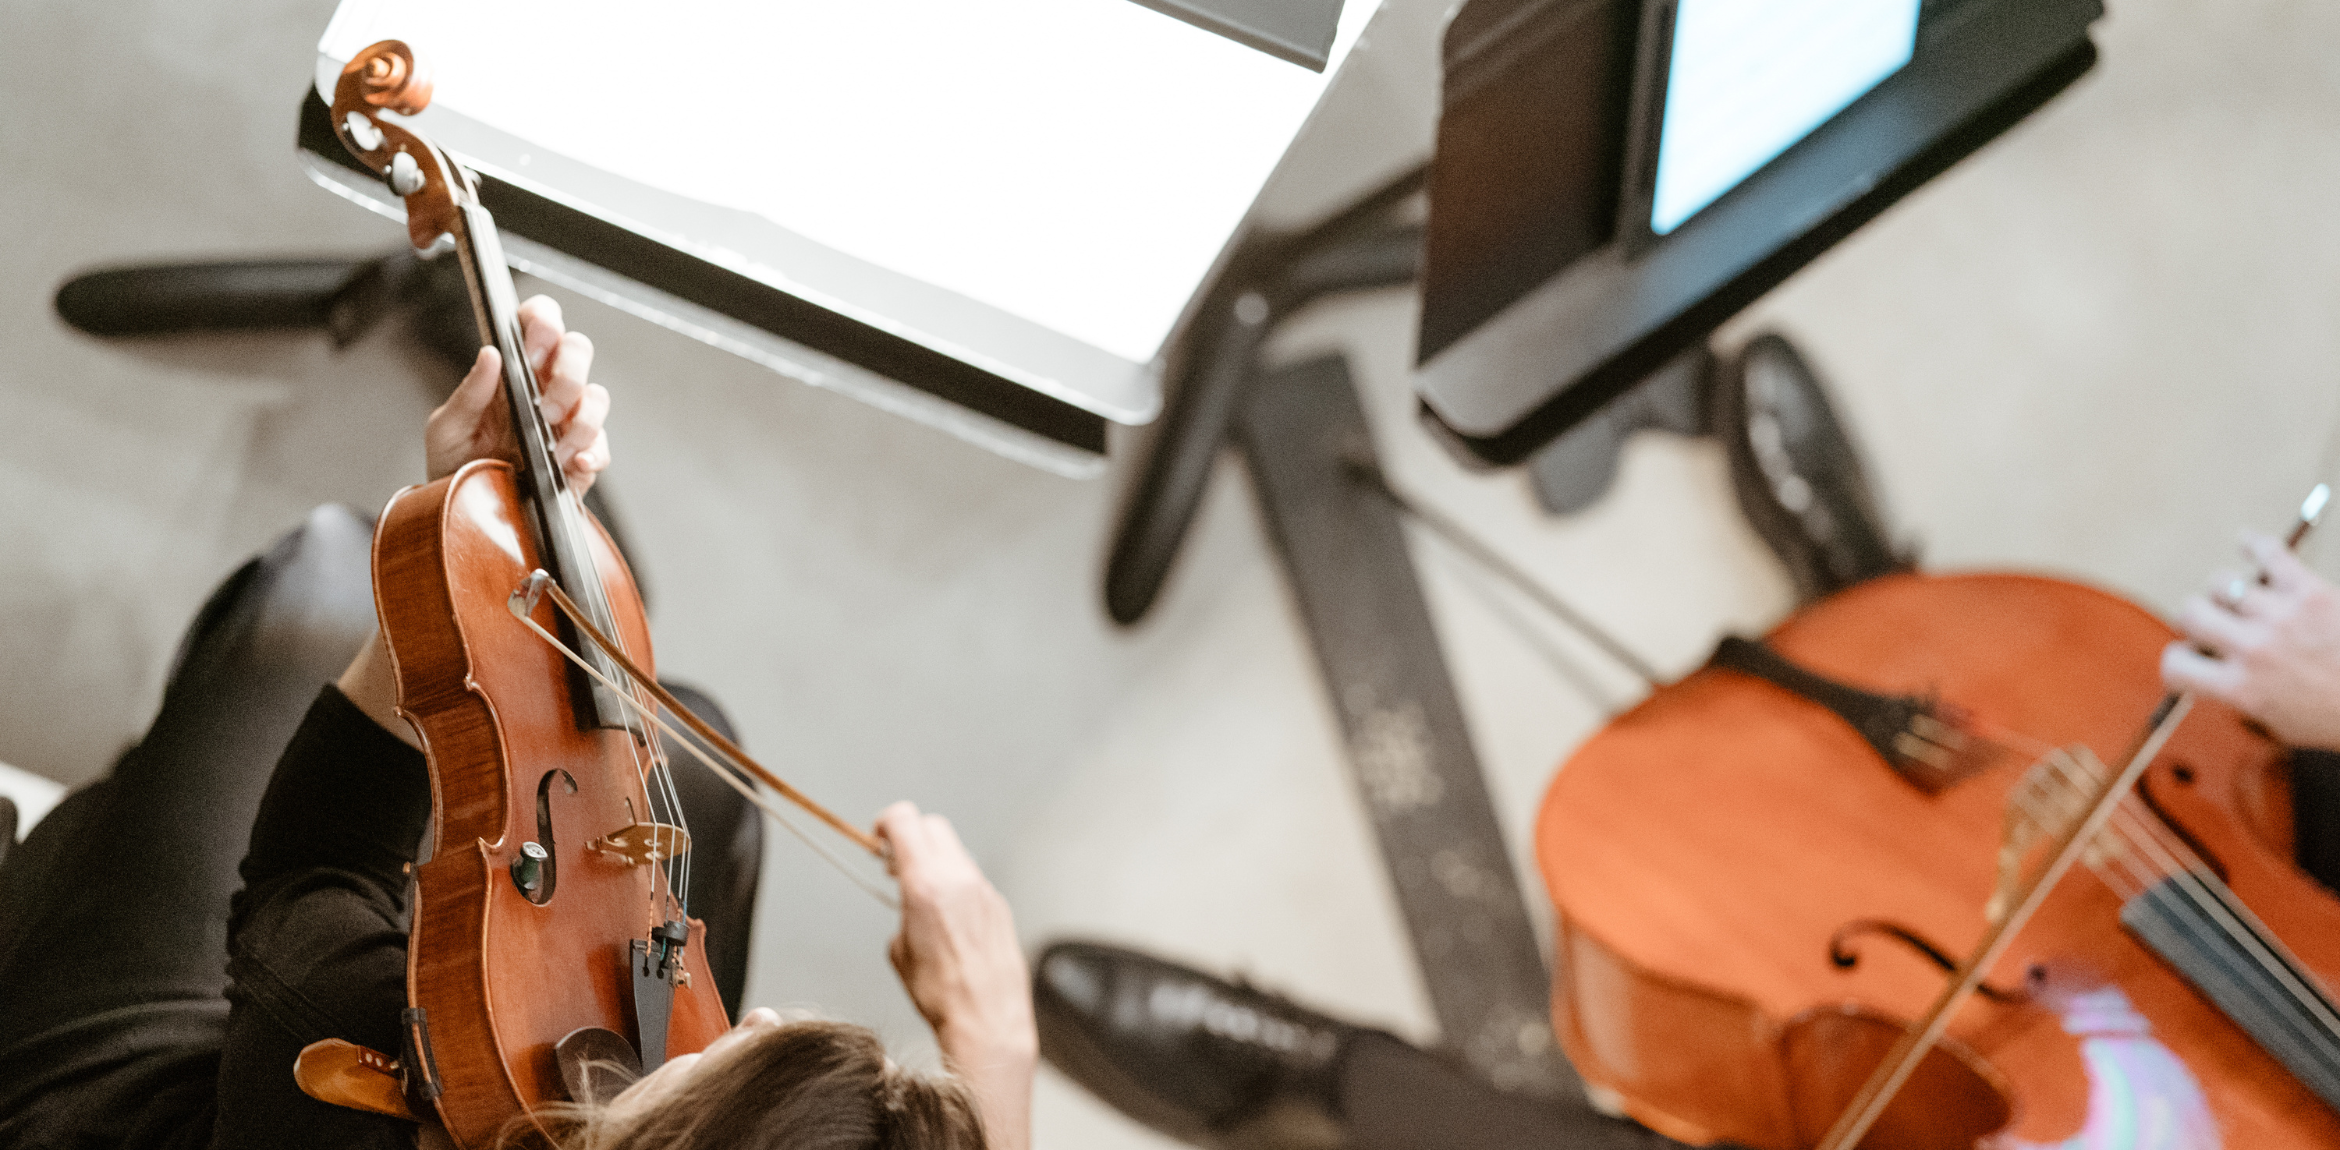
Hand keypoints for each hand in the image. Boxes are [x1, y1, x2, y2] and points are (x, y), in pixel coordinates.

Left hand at [425, 295, 609, 494]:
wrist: (466, 516)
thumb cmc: (455, 465)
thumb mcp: (447, 428)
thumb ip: (469, 392)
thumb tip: (490, 355)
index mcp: (513, 371)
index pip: (539, 323)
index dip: (544, 321)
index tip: (532, 347)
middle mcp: (545, 388)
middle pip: (578, 350)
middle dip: (568, 372)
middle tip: (543, 405)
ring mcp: (566, 421)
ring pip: (596, 396)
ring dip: (580, 419)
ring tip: (552, 445)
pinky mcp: (579, 457)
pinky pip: (601, 447)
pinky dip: (592, 453)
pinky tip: (571, 463)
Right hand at [876, 801, 1035, 1149]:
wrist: (986, 1017)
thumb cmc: (940, 993)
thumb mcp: (899, 951)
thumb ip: (903, 913)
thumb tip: (909, 907)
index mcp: (925, 884)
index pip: (905, 821)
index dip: (886, 823)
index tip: (878, 836)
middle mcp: (958, 878)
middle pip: (933, 826)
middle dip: (911, 836)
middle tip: (896, 862)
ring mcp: (984, 890)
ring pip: (956, 852)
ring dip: (936, 861)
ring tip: (923, 892)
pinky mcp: (1000, 906)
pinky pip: (973, 880)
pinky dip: (957, 884)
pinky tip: (949, 916)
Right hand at [2163, 533, 2339, 748]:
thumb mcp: (2280, 723)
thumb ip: (2242, 696)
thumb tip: (2218, 673)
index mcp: (2242, 689)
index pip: (2177, 665)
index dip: (2178, 662)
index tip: (2188, 659)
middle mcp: (2254, 649)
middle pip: (2191, 613)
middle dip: (2197, 619)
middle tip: (2212, 624)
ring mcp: (2281, 618)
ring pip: (2223, 583)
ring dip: (2226, 590)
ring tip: (2239, 595)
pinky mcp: (2310, 593)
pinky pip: (2270, 555)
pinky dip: (2254, 545)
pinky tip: (2247, 543)